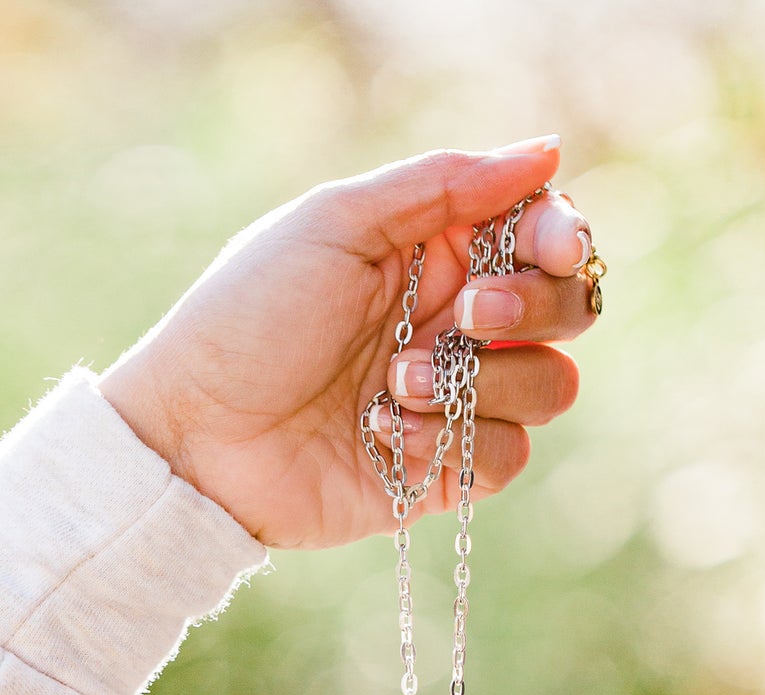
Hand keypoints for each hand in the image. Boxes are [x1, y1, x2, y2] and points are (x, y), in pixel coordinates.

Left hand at [99, 137, 596, 549]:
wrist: (197, 436)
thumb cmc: (247, 321)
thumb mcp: (333, 225)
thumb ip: (441, 186)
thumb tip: (544, 153)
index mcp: (432, 253)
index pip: (542, 237)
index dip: (564, 239)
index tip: (550, 246)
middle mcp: (453, 324)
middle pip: (567, 311)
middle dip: (533, 308)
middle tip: (464, 315)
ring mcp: (452, 400)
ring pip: (548, 387)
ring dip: (482, 382)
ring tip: (392, 386)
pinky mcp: (443, 471)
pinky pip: (506, 457)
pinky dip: (453, 442)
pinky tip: (386, 435)